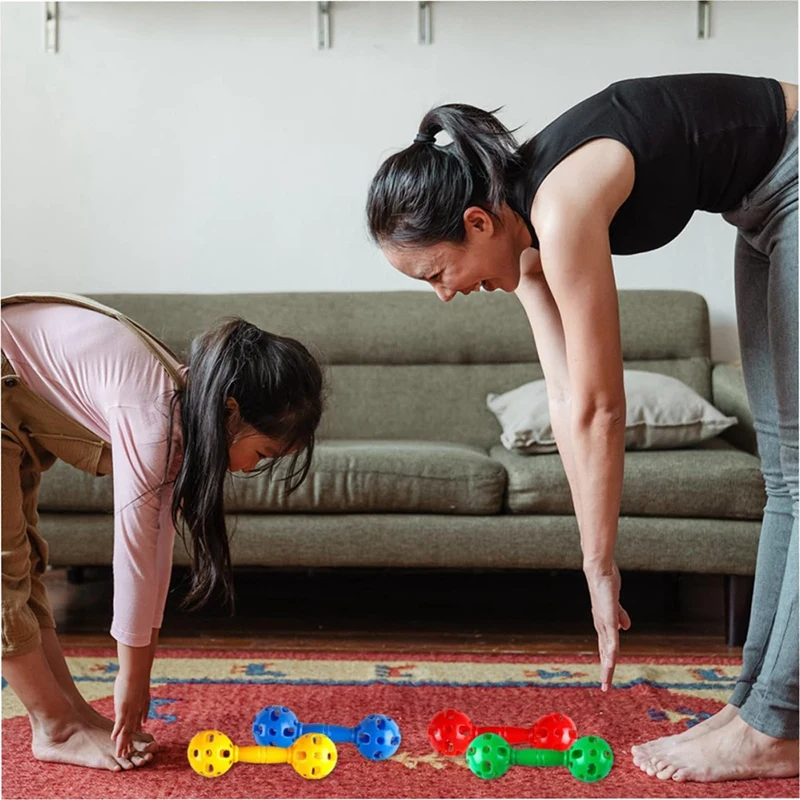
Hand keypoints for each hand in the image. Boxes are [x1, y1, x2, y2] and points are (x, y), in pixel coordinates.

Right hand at [111, 671, 148, 757]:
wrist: (137, 671)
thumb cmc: (137, 676)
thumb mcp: (139, 688)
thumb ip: (138, 697)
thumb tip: (138, 700)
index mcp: (139, 708)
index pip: (136, 725)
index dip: (134, 736)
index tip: (133, 745)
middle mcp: (135, 711)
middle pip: (132, 731)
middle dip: (129, 744)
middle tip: (127, 756)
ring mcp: (130, 710)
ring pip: (126, 730)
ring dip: (123, 743)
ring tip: (120, 754)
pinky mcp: (124, 707)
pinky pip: (120, 722)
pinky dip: (117, 731)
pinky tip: (114, 739)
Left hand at [583, 561, 630, 691]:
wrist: (600, 571)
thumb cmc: (606, 585)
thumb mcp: (614, 605)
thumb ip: (620, 616)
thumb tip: (626, 628)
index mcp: (603, 624)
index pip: (605, 647)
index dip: (606, 662)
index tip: (607, 677)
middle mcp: (601, 626)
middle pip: (604, 653)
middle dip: (606, 670)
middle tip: (605, 687)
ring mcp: (604, 622)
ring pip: (607, 649)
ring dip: (608, 665)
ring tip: (607, 680)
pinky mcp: (608, 617)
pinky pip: (611, 637)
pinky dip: (611, 650)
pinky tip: (612, 661)